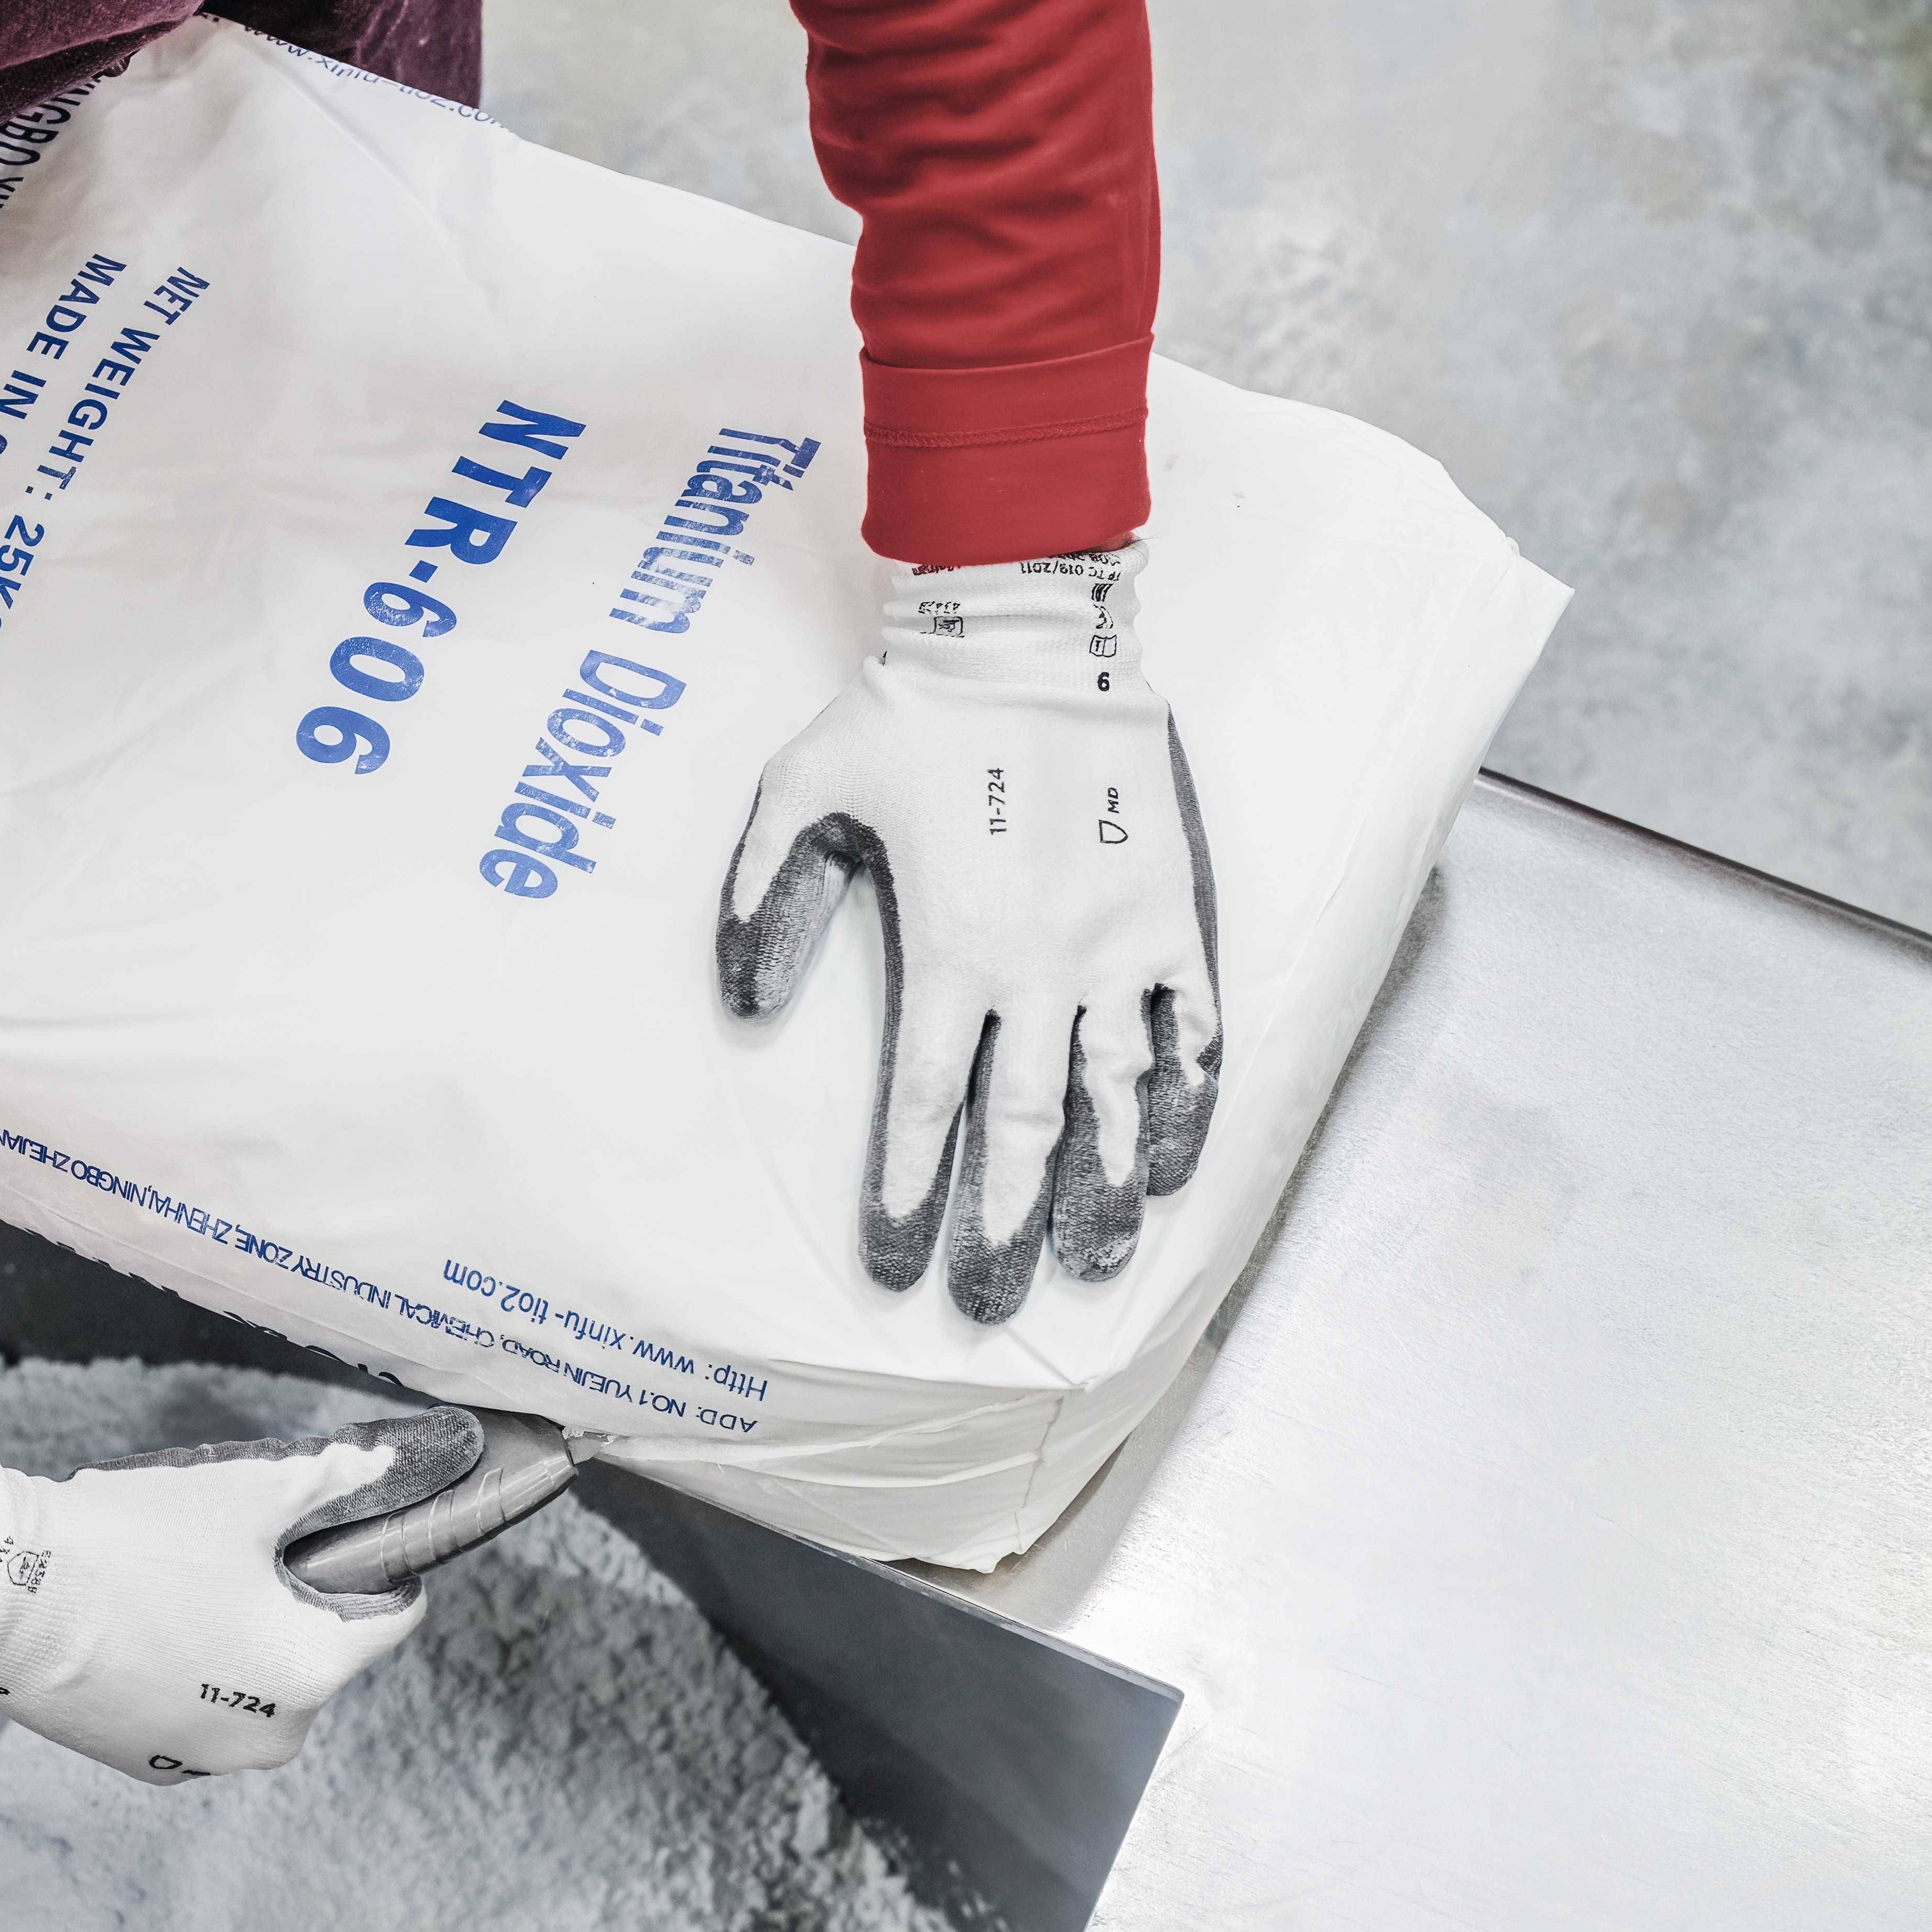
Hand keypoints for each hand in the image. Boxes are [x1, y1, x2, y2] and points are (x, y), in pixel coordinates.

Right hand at [0, 1411, 482, 1780]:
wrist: (9, 1597)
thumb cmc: (131, 1541)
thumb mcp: (250, 1490)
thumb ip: (334, 1477)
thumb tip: (389, 1461)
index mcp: (313, 1669)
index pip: (391, 1615)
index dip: (374, 1563)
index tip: (336, 1536)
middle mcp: (274, 1735)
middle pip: (318, 1654)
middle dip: (292, 1605)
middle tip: (235, 1555)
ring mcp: (210, 1757)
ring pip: (259, 1687)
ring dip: (239, 1642)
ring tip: (182, 1589)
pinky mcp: (155, 1765)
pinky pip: (201, 1713)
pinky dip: (189, 1677)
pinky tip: (147, 1629)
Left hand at [718, 546, 1220, 1323]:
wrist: (1029, 629)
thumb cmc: (908, 712)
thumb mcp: (799, 789)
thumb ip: (760, 894)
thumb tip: (742, 1004)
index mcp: (948, 948)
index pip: (924, 1105)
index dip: (910, 1193)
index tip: (897, 1264)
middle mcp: (1039, 965)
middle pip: (1021, 1128)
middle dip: (1001, 1223)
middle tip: (990, 1302)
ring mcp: (1117, 944)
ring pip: (1116, 1096)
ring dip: (1105, 1187)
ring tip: (1097, 1261)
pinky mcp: (1172, 914)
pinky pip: (1189, 1026)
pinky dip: (1184, 1097)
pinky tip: (1171, 1158)